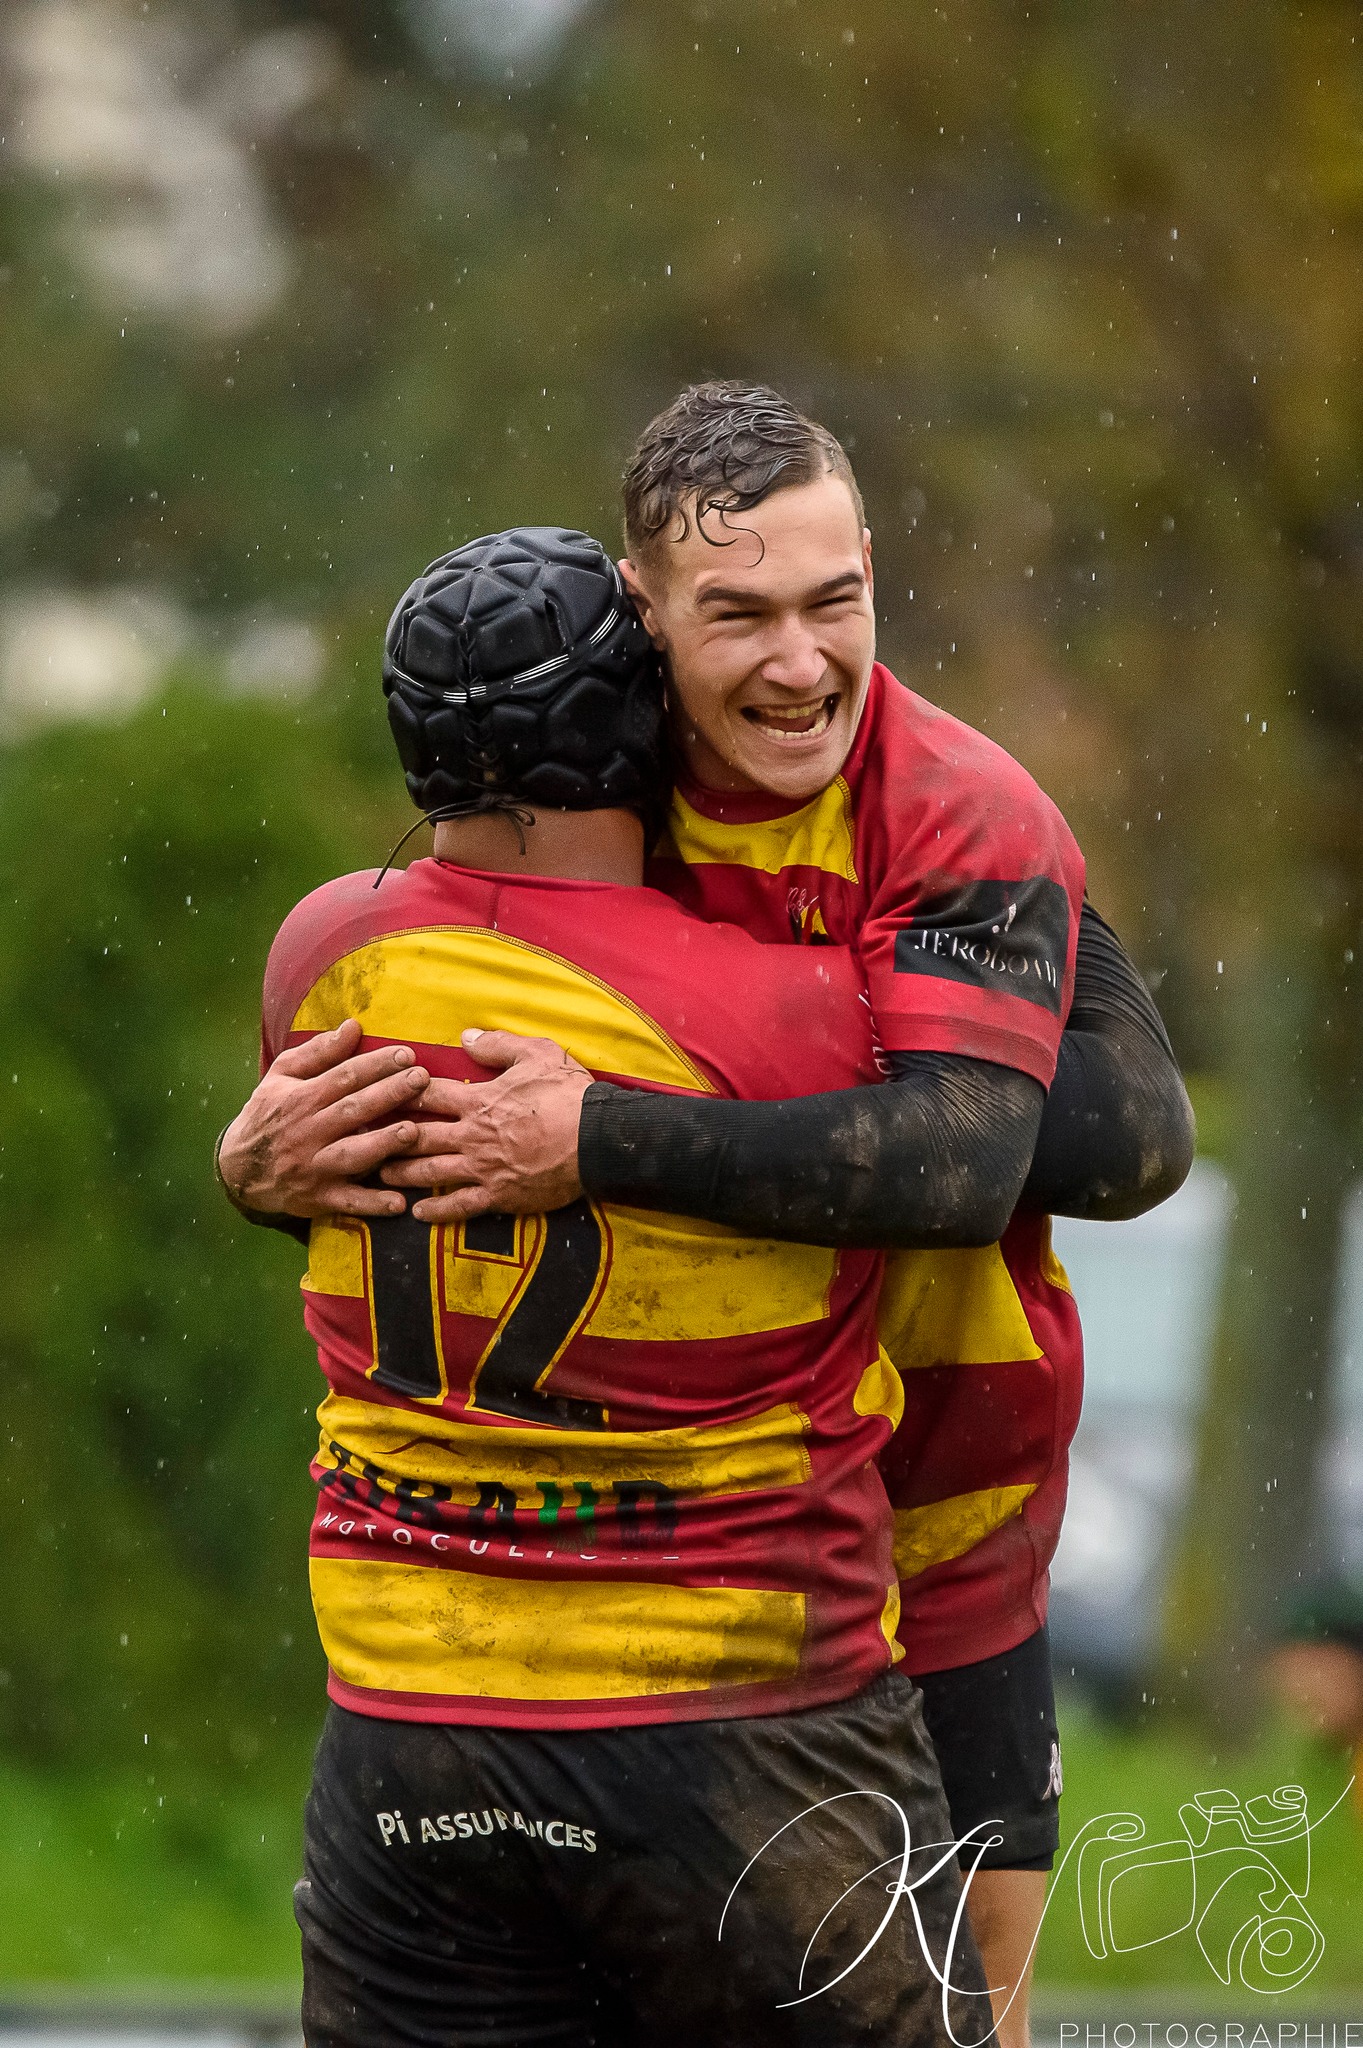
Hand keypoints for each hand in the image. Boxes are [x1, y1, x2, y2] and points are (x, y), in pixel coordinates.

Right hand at [217, 1019, 429, 1218]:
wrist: (239, 1169)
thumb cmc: (270, 1114)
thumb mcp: (282, 1076)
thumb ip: (318, 1051)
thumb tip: (353, 1026)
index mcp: (301, 1098)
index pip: (343, 1077)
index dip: (375, 1065)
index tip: (406, 1054)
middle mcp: (308, 1132)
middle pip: (353, 1110)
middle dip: (389, 1093)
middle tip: (421, 1079)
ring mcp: (314, 1167)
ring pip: (352, 1154)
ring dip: (382, 1144)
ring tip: (412, 1131)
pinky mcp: (319, 1198)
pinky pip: (349, 1202)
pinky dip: (373, 1204)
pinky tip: (399, 1203)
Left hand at [381, 1029, 591, 1223]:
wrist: (598, 1139)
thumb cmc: (570, 1094)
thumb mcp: (538, 1054)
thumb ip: (498, 1044)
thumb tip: (465, 1035)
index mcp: (479, 1100)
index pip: (427, 1094)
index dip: (400, 1090)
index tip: (378, 1090)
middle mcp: (472, 1135)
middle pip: (418, 1136)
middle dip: (388, 1136)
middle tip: (361, 1138)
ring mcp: (483, 1168)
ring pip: (430, 1172)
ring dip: (401, 1173)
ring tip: (378, 1174)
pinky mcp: (499, 1195)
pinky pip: (460, 1206)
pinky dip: (437, 1211)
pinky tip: (418, 1213)